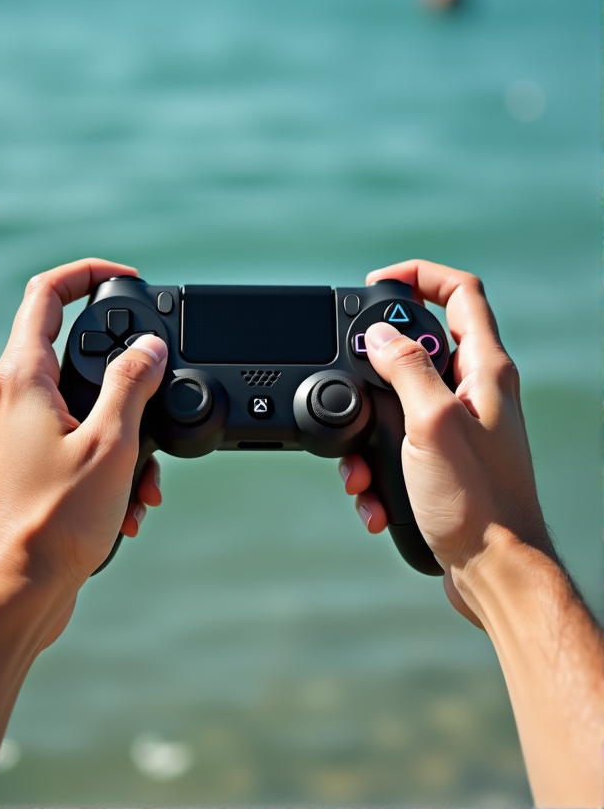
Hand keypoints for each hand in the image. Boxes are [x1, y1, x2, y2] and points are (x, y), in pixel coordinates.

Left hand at [0, 257, 167, 637]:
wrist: (22, 591)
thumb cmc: (55, 522)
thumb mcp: (112, 442)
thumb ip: (133, 384)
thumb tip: (149, 348)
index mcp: (22, 379)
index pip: (46, 294)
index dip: (88, 275)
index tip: (127, 279)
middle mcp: (8, 398)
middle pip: (71, 353)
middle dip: (126, 381)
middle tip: (157, 396)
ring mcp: (12, 431)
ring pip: (80, 405)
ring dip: (124, 434)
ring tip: (143, 479)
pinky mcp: (21, 461)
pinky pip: (73, 440)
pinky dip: (108, 459)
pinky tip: (129, 502)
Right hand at [339, 260, 602, 807]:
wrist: (495, 573)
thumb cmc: (477, 502)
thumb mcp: (431, 424)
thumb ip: (406, 370)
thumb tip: (381, 335)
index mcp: (485, 370)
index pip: (461, 293)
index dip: (419, 277)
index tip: (376, 284)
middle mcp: (477, 392)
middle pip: (418, 348)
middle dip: (375, 375)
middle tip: (355, 393)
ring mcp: (461, 427)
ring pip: (399, 404)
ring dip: (368, 435)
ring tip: (360, 470)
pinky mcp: (445, 462)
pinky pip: (398, 447)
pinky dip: (377, 469)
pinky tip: (375, 500)